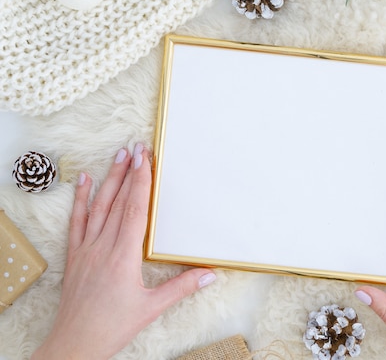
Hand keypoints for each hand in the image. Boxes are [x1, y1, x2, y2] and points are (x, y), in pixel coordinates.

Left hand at [32, 144, 215, 359]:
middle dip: (129, 172)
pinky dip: (81, 200)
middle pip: (118, 202)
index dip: (142, 183)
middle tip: (136, 147)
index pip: (135, 211)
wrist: (74, 345)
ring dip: (109, 179)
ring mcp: (86, 249)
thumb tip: (210, 274)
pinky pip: (77, 222)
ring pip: (99, 207)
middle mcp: (103, 247)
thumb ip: (182, 287)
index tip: (146, 160)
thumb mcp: (152, 308)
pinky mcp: (75, 256)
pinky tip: (85, 182)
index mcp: (124, 257)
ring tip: (117, 155)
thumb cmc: (111, 327)